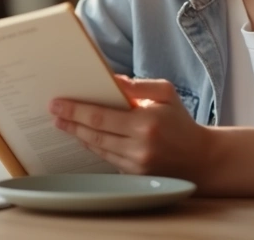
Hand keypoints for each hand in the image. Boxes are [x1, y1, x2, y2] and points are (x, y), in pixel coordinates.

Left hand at [50, 75, 209, 180]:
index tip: (57, 104)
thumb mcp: (166, 93)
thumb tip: (111, 78)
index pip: (100, 116)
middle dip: (70, 122)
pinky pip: (107, 158)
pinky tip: (83, 136)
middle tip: (53, 113)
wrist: (200, 158)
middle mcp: (139, 146)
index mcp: (145, 123)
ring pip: (98, 148)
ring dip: (78, 135)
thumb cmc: (181, 121)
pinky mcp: (134, 175)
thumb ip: (138, 85)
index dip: (76, 110)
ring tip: (63, 124)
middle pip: (94, 133)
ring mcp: (135, 165)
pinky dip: (93, 146)